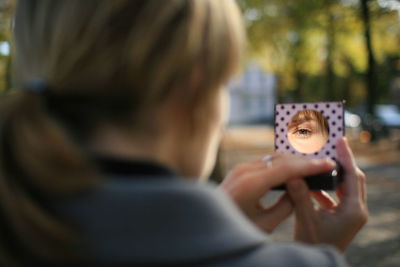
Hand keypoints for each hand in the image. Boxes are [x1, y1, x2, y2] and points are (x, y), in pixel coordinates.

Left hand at [219, 155, 334, 232]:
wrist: (208, 224)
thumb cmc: (235, 228)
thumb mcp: (264, 224)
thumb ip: (285, 206)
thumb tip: (299, 189)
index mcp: (250, 185)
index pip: (286, 169)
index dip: (309, 166)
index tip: (328, 164)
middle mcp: (244, 171)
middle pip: (281, 160)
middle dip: (305, 161)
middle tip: (326, 164)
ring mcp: (240, 168)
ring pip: (273, 158)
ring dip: (294, 161)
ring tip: (314, 166)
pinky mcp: (240, 170)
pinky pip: (265, 162)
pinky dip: (282, 163)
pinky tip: (294, 168)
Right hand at [287, 137, 367, 251]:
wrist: (316, 263)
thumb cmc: (313, 244)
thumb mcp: (306, 220)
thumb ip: (300, 197)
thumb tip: (293, 175)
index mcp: (353, 210)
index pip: (353, 176)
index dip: (346, 157)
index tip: (340, 141)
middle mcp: (357, 211)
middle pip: (354, 179)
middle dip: (343, 162)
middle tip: (333, 146)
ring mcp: (352, 214)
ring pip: (346, 187)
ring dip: (334, 175)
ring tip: (320, 164)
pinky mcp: (344, 217)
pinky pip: (338, 196)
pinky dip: (327, 189)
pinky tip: (312, 186)